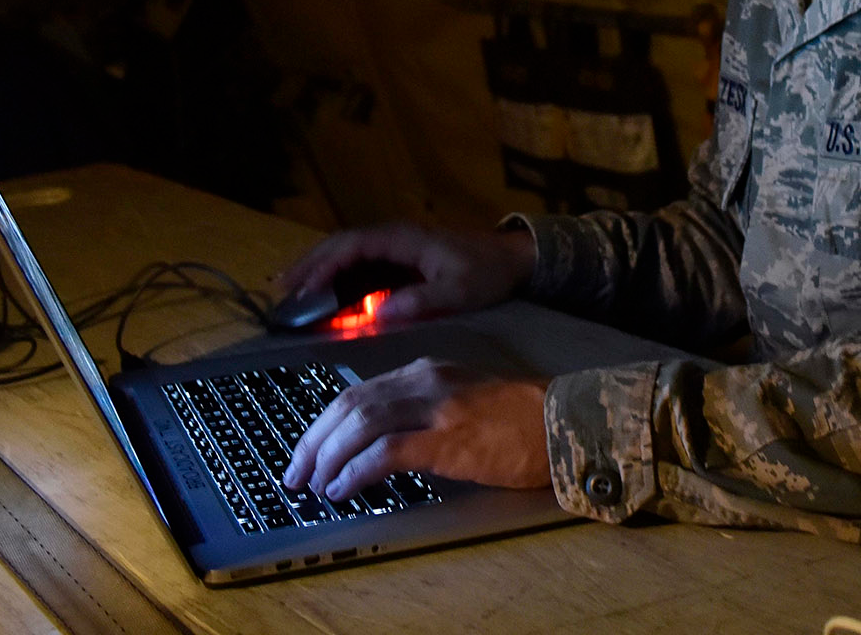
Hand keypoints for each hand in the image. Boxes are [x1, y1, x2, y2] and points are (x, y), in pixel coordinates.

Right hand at [274, 221, 535, 322]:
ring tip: (289, 293)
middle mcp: (394, 238)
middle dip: (309, 265)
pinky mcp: (400, 262)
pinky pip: (360, 268)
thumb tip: (378, 313)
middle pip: (340, 246)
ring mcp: (395, 249)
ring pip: (347, 255)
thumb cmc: (487, 272)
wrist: (514, 260)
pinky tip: (323, 298)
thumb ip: (420, 300)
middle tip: (280, 290)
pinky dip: (337, 279)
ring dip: (318, 270)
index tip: (302, 287)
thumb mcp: (459, 289)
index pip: (352, 246)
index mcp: (403, 238)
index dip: (324, 265)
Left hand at [281, 359, 551, 498]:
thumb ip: (426, 408)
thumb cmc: (522, 417)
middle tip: (295, 471)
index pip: (358, 391)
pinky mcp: (448, 439)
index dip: (325, 422)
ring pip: (360, 422)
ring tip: (312, 482)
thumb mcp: (465, 398)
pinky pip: (386, 452)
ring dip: (327, 456)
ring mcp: (436, 407)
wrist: (565, 421)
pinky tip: (343, 487)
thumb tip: (380, 440)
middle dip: (313, 439)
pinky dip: (356, 469)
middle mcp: (425, 381)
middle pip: (349, 404)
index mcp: (427, 372)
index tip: (308, 449)